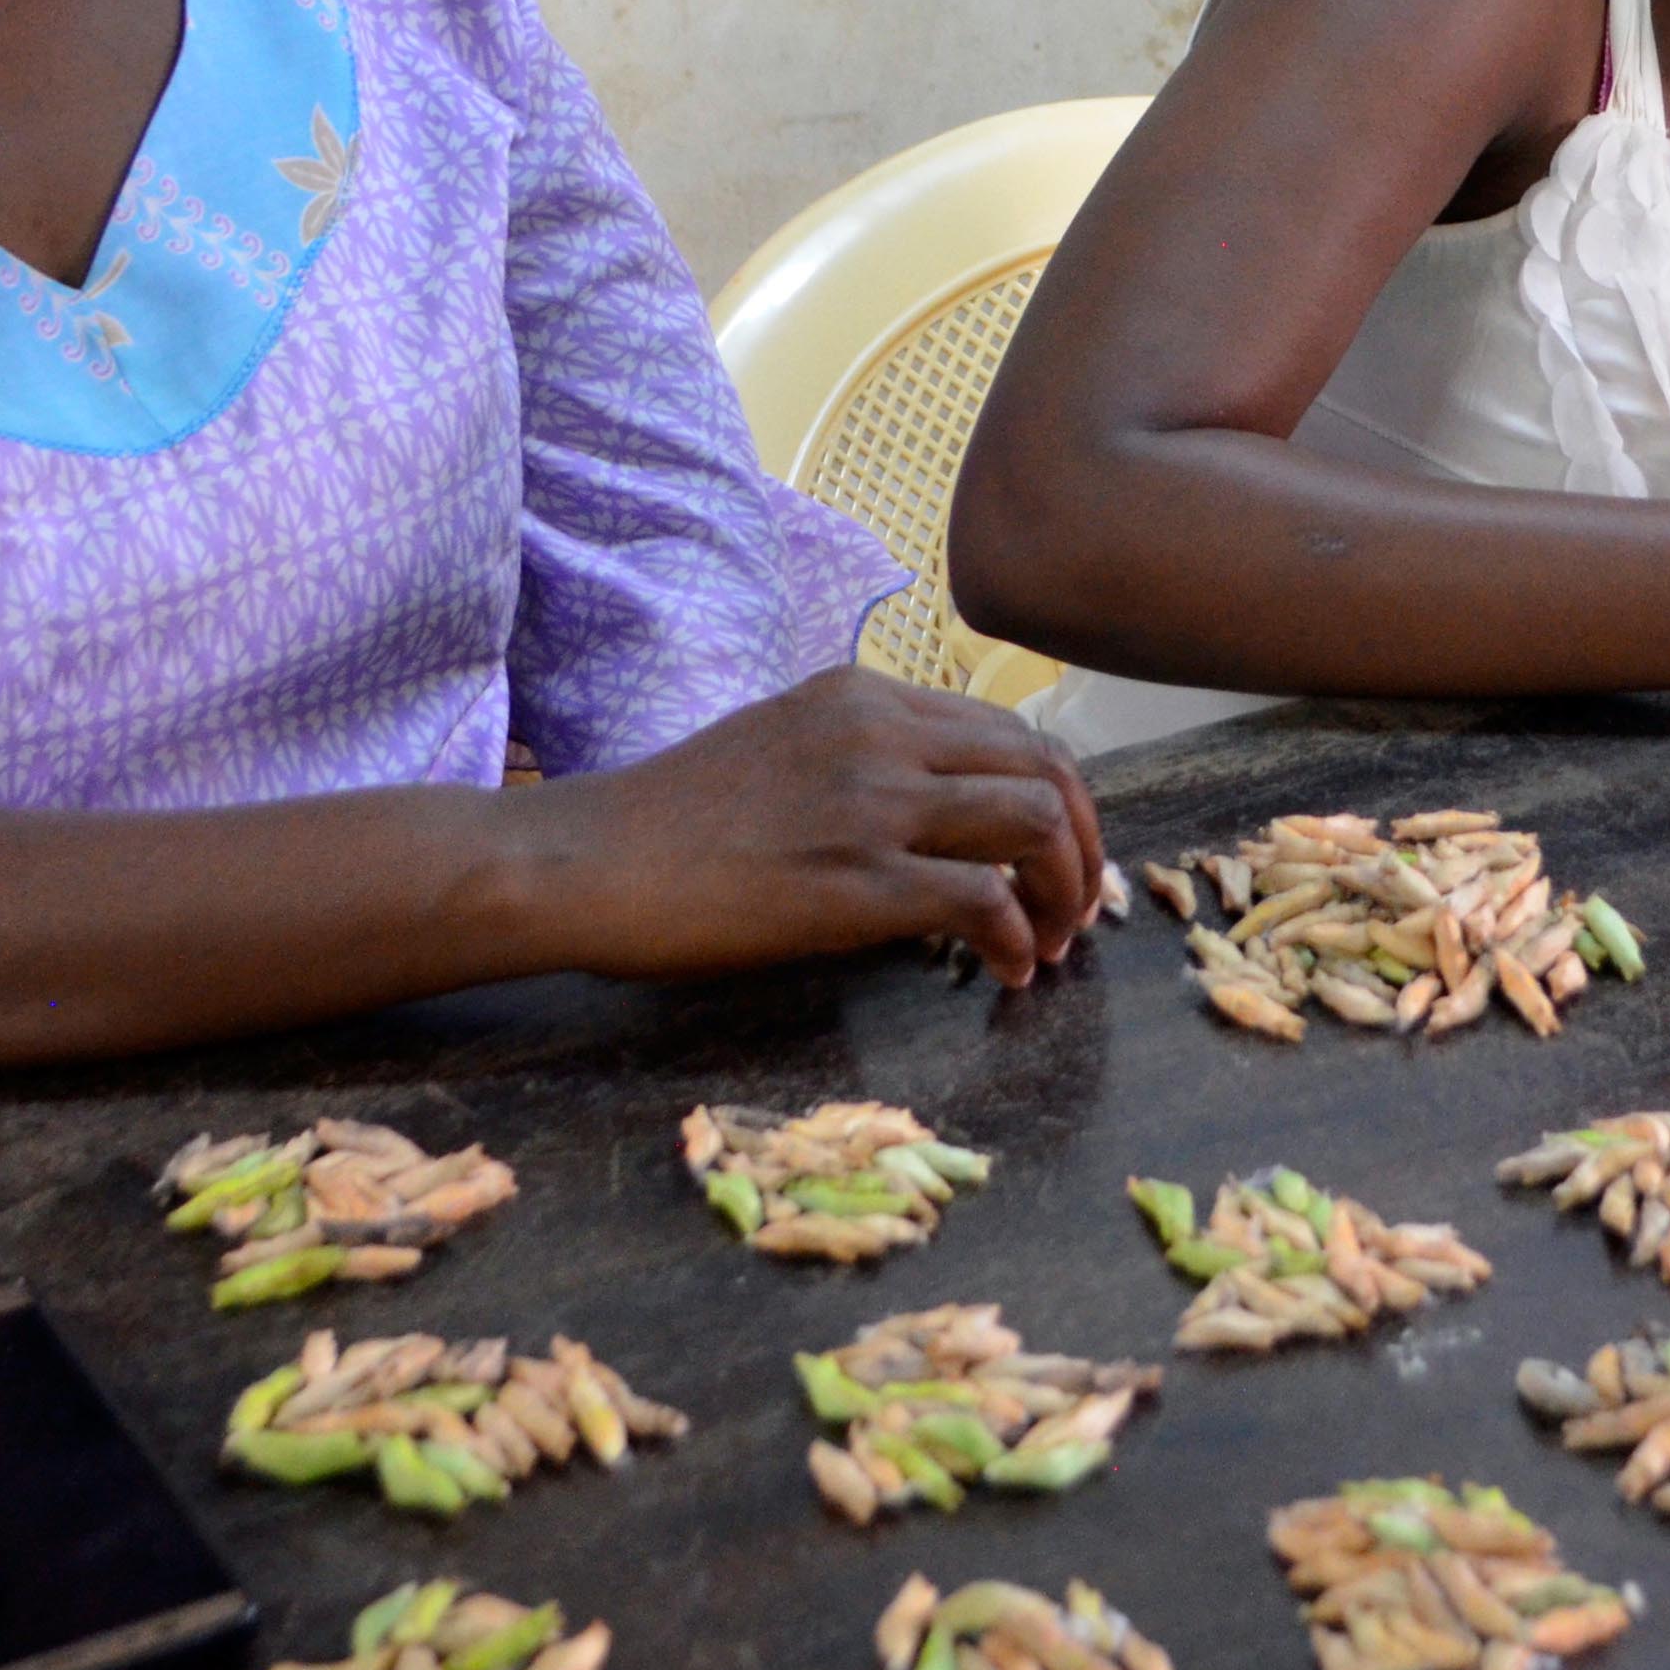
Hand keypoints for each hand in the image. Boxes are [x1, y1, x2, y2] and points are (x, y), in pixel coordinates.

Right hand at [530, 667, 1103, 988]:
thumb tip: (933, 817)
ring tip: (1050, 944)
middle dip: (1081, 842)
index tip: (1058, 851)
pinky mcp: (856, 882)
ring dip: (1062, 892)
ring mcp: (872, 804)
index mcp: (863, 696)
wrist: (588, 859)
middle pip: (1042, 768)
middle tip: (1077, 906)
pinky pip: (983, 903)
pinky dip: (1014, 941)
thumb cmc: (668, 820)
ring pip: (1034, 823)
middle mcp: (881, 733)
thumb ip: (862, 760)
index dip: (1054, 794)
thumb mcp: (780, 746)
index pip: (1005, 728)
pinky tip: (1004, 974)